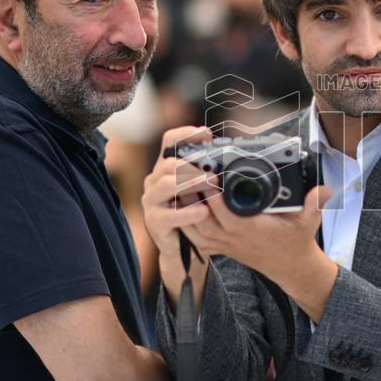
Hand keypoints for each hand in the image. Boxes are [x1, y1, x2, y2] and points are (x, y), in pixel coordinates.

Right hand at [142, 126, 216, 304]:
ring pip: (166, 184)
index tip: (206, 133)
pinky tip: (204, 211)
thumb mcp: (201, 188)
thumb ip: (208, 170)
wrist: (182, 247)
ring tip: (211, 183)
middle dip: (192, 164)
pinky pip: (169, 215)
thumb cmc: (194, 212)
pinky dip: (188, 212)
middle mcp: (155, 181)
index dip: (185, 134)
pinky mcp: (155, 221)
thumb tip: (229, 154)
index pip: (169, 141)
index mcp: (166, 168)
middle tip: (214, 169)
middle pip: (169, 163)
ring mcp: (152, 201)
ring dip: (191, 183)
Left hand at [182, 181, 334, 321]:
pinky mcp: (222, 248)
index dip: (215, 197)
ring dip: (186, 211)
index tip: (209, 176)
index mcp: (252, 229)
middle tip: (188, 176)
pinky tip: (182, 210)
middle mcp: (235, 238)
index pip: (226, 214)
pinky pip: (197, 239)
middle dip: (194, 199)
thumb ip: (314, 204)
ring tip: (181, 189)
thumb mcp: (308, 222)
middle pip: (204, 220)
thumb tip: (325, 190)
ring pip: (196, 230)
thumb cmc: (296, 243)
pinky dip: (187, 225)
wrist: (292, 268)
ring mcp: (226, 245)